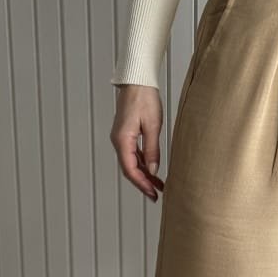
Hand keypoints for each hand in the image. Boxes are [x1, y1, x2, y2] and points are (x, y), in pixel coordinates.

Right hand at [110, 84, 164, 201]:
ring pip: (132, 163)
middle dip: (143, 184)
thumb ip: (152, 150)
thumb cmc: (144, 98)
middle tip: (156, 195)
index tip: (153, 194)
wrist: (137, 81)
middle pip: (130, 169)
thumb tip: (153, 170)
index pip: (130, 170)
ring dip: (144, 175)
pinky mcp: (126, 135)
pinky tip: (153, 171)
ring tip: (159, 186)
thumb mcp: (153, 125)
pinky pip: (134, 155)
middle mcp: (119, 141)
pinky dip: (144, 164)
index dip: (142, 184)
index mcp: (122, 140)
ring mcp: (121, 138)